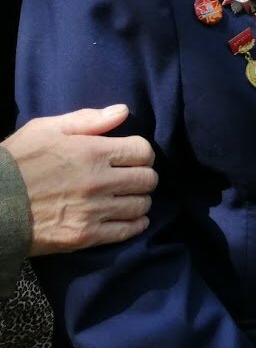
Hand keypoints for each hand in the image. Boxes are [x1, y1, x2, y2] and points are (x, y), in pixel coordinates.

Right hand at [4, 105, 157, 255]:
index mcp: (92, 152)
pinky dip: (135, 225)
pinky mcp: (85, 236)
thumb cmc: (15, 163)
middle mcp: (98, 182)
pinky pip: (126, 231)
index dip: (142, 153)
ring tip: (130, 197)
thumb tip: (123, 111)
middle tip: (134, 177)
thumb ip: (88, 120)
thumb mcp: (45, 129)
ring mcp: (93, 211)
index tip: (134, 157)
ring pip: (140, 205)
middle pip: (147, 179)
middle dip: (144, 176)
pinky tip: (133, 218)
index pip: (143, 151)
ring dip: (139, 200)